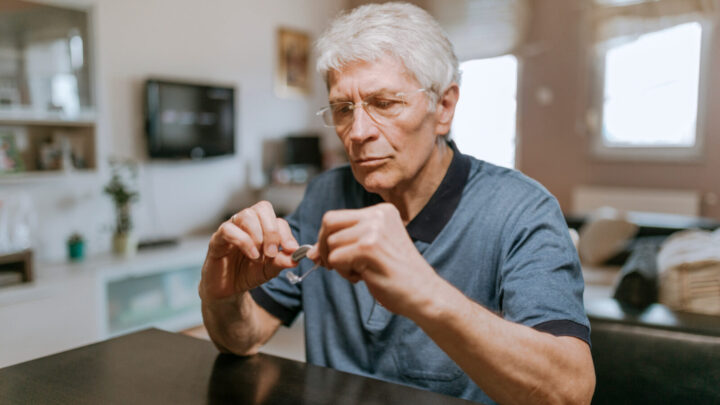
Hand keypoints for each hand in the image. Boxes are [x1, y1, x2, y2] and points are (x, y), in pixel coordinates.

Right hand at [200, 201, 298, 300]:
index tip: (291, 249)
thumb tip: (297, 257)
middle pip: (263, 208)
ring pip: (247, 215)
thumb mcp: (270, 269)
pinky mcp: (217, 238)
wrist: (228, 290)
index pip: (278, 220)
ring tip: (259, 256)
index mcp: (263, 228)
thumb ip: (282, 261)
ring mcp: (232, 228)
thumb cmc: (248, 273)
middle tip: (272, 252)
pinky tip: (250, 255)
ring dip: (258, 235)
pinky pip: (229, 229)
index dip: (286, 234)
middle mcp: (248, 223)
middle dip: (272, 230)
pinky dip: (243, 241)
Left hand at [309, 203, 440, 316]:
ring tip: (361, 272)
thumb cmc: (398, 274)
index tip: (329, 255)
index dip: (325, 237)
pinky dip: (344, 273)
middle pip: (329, 223)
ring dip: (339, 264)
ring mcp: (373, 230)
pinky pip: (335, 259)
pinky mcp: (368, 248)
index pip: (336, 216)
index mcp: (382, 211)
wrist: (424, 293)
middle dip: (324, 247)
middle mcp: (378, 215)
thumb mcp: (374, 247)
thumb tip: (310, 251)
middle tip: (335, 265)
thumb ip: (347, 241)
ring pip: (331, 244)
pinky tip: (363, 278)